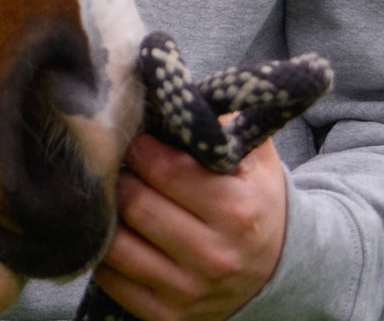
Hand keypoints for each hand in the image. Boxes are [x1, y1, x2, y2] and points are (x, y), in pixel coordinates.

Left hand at [92, 132, 286, 320]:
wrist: (281, 268)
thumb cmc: (255, 196)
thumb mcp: (253, 154)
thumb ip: (218, 118)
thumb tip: (172, 85)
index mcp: (237, 210)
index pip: (164, 169)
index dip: (138, 144)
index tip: (131, 132)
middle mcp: (215, 257)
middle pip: (135, 204)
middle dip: (117, 174)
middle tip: (110, 158)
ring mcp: (191, 293)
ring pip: (117, 246)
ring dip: (104, 213)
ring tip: (106, 191)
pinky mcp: (169, 318)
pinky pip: (114, 282)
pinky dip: (102, 253)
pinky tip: (109, 228)